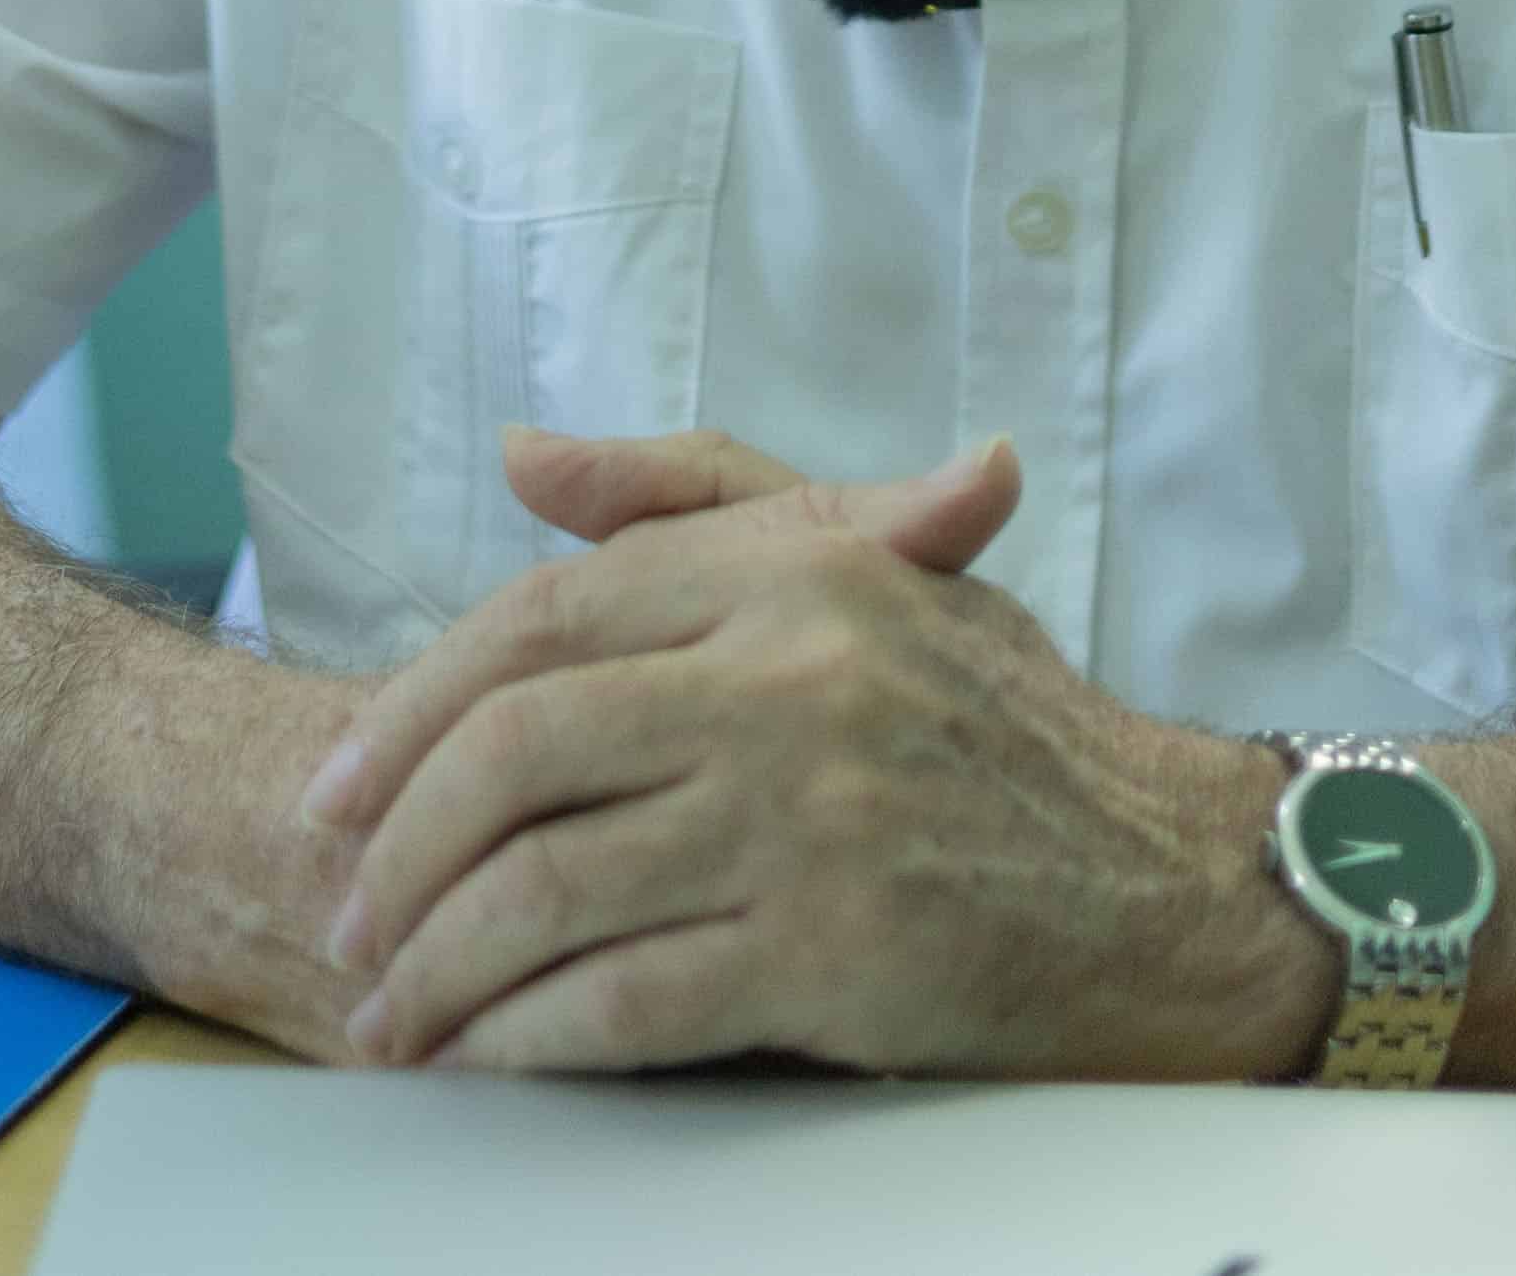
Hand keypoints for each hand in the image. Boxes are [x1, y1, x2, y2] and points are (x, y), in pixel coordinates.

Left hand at [292, 426, 1326, 1077]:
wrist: (1179, 886)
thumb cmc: (1011, 731)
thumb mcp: (874, 566)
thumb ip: (691, 502)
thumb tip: (522, 456)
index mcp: (789, 579)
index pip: (536, 625)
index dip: (407, 714)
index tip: (336, 795)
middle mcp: (792, 683)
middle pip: (515, 756)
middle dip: (396, 853)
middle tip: (343, 921)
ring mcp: (811, 823)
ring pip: (548, 892)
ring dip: (439, 967)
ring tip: (390, 1014)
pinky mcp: (835, 955)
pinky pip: (626, 1003)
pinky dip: (528, 1041)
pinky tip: (486, 1060)